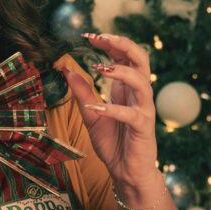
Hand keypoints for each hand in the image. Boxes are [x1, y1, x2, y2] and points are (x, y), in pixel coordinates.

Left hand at [67, 33, 160, 201]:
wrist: (126, 172)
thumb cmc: (113, 143)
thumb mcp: (91, 115)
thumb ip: (82, 93)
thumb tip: (66, 70)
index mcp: (128, 88)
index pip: (124, 56)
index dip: (109, 43)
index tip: (88, 37)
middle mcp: (139, 94)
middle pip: (140, 59)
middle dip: (122, 45)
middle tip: (100, 38)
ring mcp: (143, 110)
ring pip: (141, 82)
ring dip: (121, 72)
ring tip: (100, 69)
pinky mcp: (143, 127)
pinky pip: (131, 114)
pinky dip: (113, 109)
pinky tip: (94, 108)